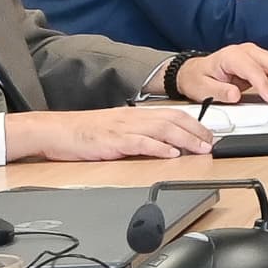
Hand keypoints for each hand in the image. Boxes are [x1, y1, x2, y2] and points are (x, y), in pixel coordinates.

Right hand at [4, 104, 217, 164]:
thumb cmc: (84, 132)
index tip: (209, 134)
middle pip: (172, 120)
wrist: (55, 131)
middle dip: (196, 131)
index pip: (171, 114)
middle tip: (212, 143)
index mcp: (134, 114)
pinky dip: (158, 148)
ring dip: (184, 139)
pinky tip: (171, 153)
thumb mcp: (116, 129)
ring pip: (161, 130)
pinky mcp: (113, 141)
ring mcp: (123, 129)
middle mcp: (132, 118)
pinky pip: (140, 143)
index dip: (194, 124)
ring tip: (200, 149)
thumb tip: (163, 144)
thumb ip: (139, 133)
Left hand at [173, 44, 267, 102]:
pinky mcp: (262, 61)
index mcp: (231, 56)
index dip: (264, 85)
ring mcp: (256, 54)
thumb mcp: (202, 88)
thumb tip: (234, 95)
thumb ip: (218, 91)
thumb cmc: (199, 78)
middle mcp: (246, 51)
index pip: (253, 69)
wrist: (196, 71)